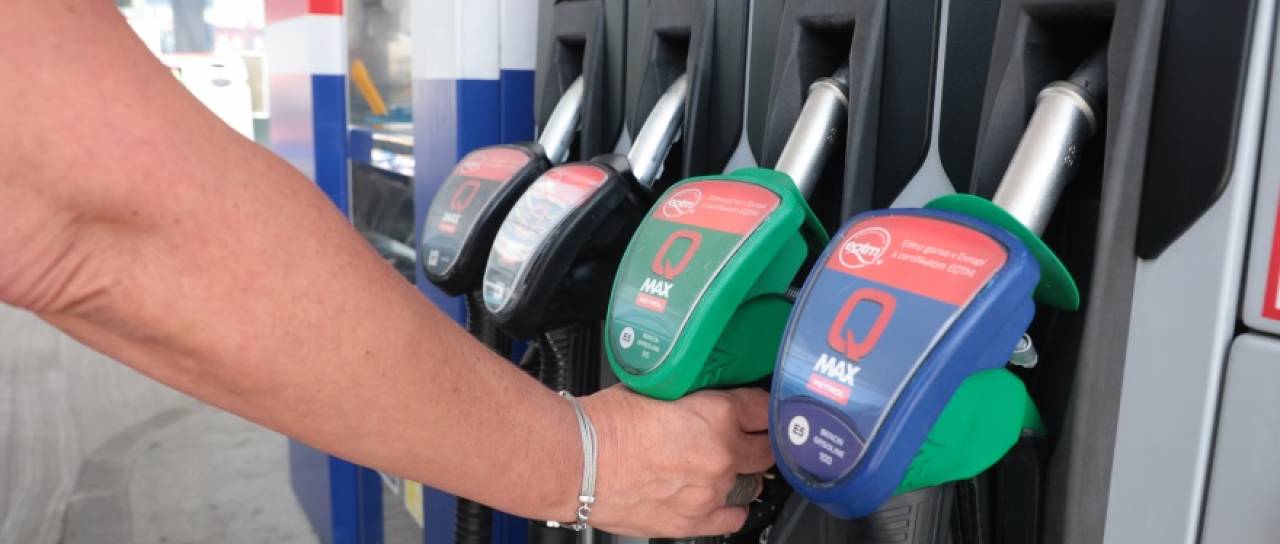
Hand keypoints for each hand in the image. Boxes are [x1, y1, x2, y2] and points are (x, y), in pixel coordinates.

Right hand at [579, 385, 773, 537]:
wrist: (575, 461)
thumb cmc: (604, 424)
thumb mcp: (657, 388)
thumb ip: (690, 395)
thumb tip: (701, 392)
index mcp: (717, 414)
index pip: (763, 408)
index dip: (762, 406)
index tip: (760, 409)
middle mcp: (721, 455)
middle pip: (767, 449)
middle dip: (760, 440)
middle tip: (748, 435)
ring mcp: (710, 493)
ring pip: (753, 485)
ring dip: (744, 474)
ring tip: (725, 466)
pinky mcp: (692, 521)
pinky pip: (733, 517)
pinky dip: (731, 506)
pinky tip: (720, 496)